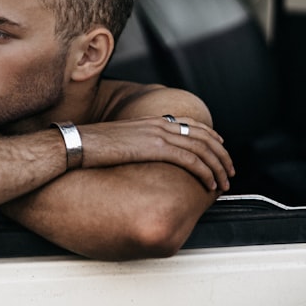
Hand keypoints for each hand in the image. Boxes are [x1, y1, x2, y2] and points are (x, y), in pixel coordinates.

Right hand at [78, 116, 233, 190]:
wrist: (76, 144)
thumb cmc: (91, 147)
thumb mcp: (120, 142)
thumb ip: (138, 145)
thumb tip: (144, 157)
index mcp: (152, 120)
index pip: (192, 125)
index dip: (212, 138)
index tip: (222, 150)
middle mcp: (159, 124)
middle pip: (203, 136)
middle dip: (221, 156)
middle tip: (230, 172)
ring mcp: (158, 134)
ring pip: (202, 149)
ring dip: (217, 167)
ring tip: (224, 184)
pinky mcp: (154, 148)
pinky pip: (190, 160)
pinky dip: (205, 172)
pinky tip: (209, 185)